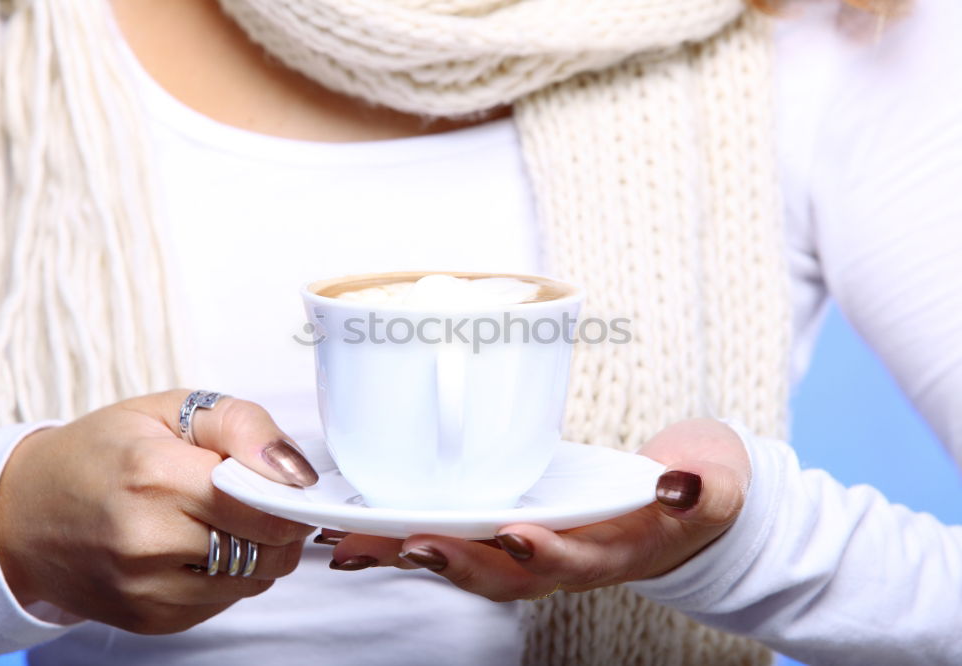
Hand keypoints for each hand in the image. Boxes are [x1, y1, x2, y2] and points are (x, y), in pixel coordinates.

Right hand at [0, 390, 317, 632]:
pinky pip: (226, 601)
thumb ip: (244, 426)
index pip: (264, 504)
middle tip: (260, 497)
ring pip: (256, 579)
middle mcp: (149, 541)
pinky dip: (230, 575)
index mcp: (156, 475)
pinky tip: (198, 548)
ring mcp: (147, 589)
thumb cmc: (101, 453)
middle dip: (282, 522)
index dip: (290, 494)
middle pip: (269, 548)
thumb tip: (295, 470)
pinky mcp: (151, 621)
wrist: (24, 514)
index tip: (288, 483)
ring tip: (225, 520)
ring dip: (259, 550)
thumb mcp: (171, 410)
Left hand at [326, 418, 749, 600]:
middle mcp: (564, 557)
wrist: (685, 500)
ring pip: (466, 556)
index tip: (513, 533)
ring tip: (349, 543)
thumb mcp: (717, 485)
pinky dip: (409, 530)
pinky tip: (362, 521)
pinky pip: (459, 531)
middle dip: (449, 561)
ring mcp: (535, 542)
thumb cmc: (699, 490)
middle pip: (500, 572)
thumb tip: (680, 484)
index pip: (572, 561)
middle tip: (397, 543)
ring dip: (409, 552)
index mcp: (612, 552)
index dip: (541, 554)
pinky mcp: (513, 517)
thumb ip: (704, 488)